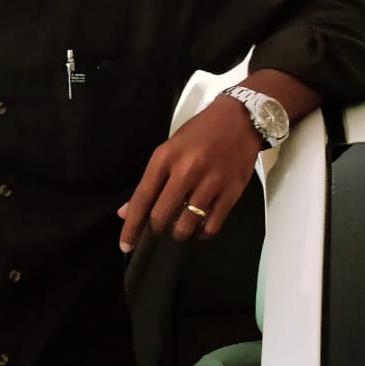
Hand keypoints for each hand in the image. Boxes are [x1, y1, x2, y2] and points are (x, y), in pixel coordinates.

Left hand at [117, 96, 263, 251]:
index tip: (125, 246)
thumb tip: (127, 212)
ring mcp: (210, 183)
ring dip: (179, 233)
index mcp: (165, 158)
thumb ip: (150, 182)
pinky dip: (202, 233)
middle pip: (162, 216)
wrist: (239, 119)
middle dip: (155, 230)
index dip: (131, 226)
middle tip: (157, 230)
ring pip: (186, 225)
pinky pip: (212, 226)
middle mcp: (186, 171)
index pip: (142, 199)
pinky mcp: (231, 193)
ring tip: (179, 229)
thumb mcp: (169, 150)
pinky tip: (199, 228)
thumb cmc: (200, 132)